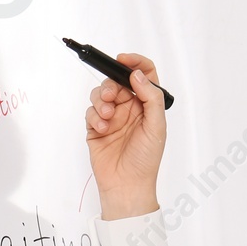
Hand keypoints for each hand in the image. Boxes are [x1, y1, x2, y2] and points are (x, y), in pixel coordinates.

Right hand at [84, 52, 165, 218]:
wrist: (127, 185)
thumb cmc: (146, 160)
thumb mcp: (156, 127)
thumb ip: (150, 97)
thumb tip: (137, 75)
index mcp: (147, 105)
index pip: (143, 75)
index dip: (134, 63)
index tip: (122, 60)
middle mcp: (129, 108)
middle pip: (116, 82)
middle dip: (110, 86)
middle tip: (110, 97)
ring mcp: (112, 117)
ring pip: (100, 94)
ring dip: (100, 101)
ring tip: (106, 116)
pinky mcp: (96, 128)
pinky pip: (90, 112)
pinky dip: (94, 117)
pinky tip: (102, 129)